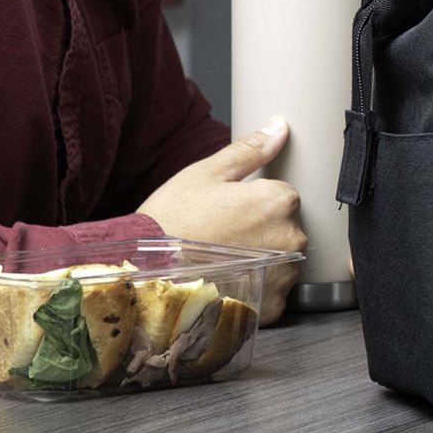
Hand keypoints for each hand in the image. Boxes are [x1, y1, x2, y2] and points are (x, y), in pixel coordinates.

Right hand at [141, 123, 305, 323]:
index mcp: (279, 201)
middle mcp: (291, 238)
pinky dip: (256, 288)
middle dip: (262, 229)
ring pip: (283, 259)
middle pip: (287, 227)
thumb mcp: (205, 175)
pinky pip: (274, 291)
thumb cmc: (171, 222)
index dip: (255, 202)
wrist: (141, 276)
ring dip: (262, 259)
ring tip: (222, 261)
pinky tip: (228, 282)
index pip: (284, 195)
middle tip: (222, 237)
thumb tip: (280, 127)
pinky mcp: (272, 305)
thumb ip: (250, 150)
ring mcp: (283, 274)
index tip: (230, 211)